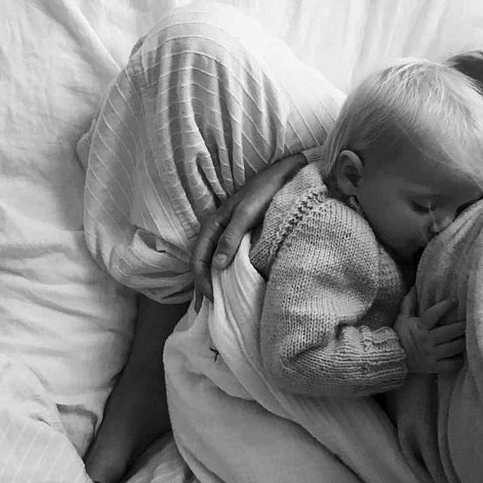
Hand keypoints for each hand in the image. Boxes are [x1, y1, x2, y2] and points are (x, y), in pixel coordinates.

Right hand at [192, 154, 306, 309]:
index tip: (213, 299)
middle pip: (203, 262)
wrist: (285, 174)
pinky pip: (228, 258)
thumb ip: (231, 238)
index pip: (198, 257)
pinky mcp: (242, 235)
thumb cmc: (265, 191)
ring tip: (220, 302)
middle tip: (213, 308)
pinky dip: (227, 273)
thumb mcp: (247, 214)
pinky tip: (234, 284)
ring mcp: (229, 232)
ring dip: (215, 281)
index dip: (202, 280)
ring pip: (214, 261)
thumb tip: (218, 267)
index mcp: (213, 223)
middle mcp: (217, 230)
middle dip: (204, 285)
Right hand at [394, 290, 465, 374]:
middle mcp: (426, 341)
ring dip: (462, 342)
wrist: (391, 358)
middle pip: (450, 332)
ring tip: (466, 337)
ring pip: (454, 347)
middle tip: (467, 323)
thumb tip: (414, 287)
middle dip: (461, 326)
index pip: (434, 314)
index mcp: (419, 327)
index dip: (445, 306)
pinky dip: (459, 359)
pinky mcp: (434, 367)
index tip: (456, 300)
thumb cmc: (399, 335)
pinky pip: (452, 364)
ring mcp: (431, 355)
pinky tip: (460, 354)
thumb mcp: (402, 318)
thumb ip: (409, 302)